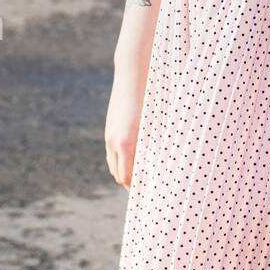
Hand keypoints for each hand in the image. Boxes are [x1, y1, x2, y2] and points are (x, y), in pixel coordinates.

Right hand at [104, 68, 145, 189]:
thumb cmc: (151, 98)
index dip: (136, 188)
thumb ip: (153, 145)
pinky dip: (120, 160)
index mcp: (127, 142)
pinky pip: (112, 152)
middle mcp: (115, 141)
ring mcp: (110, 135)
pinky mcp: (110, 129)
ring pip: (113, 165)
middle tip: (148, 189)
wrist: (133, 75)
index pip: (126, 178)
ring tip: (141, 176)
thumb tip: (160, 163)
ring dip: (124, 172)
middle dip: (131, 183)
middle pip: (119, 175)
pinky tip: (133, 159)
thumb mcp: (154, 125)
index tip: (150, 195)